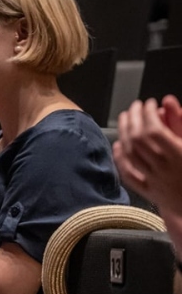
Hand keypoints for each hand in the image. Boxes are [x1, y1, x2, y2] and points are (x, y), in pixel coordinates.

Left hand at [114, 97, 181, 214]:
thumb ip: (181, 122)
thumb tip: (168, 101)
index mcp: (180, 156)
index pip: (154, 131)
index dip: (148, 114)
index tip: (149, 103)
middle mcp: (164, 169)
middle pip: (138, 140)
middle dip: (134, 118)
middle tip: (136, 106)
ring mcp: (155, 181)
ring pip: (131, 155)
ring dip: (124, 133)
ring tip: (126, 117)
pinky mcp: (150, 192)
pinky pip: (129, 175)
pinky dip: (121, 159)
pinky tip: (118, 144)